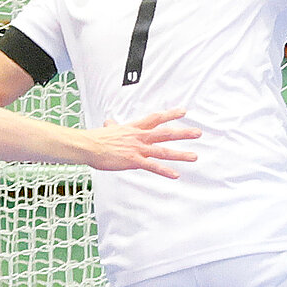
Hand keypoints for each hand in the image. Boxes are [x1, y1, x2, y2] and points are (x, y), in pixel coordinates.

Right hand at [79, 109, 200, 177]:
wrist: (88, 146)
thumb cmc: (96, 139)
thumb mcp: (108, 129)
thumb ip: (113, 126)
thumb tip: (110, 123)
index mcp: (134, 128)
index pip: (156, 118)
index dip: (170, 114)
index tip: (184, 112)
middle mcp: (140, 137)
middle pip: (165, 133)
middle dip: (183, 133)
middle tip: (198, 133)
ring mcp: (138, 149)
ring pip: (163, 151)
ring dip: (180, 154)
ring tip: (194, 156)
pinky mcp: (133, 161)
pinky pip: (152, 166)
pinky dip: (165, 171)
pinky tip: (176, 175)